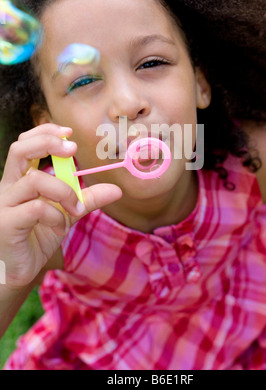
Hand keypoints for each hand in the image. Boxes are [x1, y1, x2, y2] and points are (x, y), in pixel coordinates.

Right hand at [0, 123, 121, 288]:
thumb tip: (117, 190)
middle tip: (73, 150)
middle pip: (19, 149)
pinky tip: (61, 227)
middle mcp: (9, 186)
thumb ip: (87, 199)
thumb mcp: (66, 213)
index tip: (69, 134)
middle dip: (48, 143)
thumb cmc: (37, 236)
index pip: (25, 144)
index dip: (45, 133)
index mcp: (20, 179)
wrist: (18, 271)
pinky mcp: (7, 223)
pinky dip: (56, 215)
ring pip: (34, 180)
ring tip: (75, 209)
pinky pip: (35, 208)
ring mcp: (5, 203)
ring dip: (64, 191)